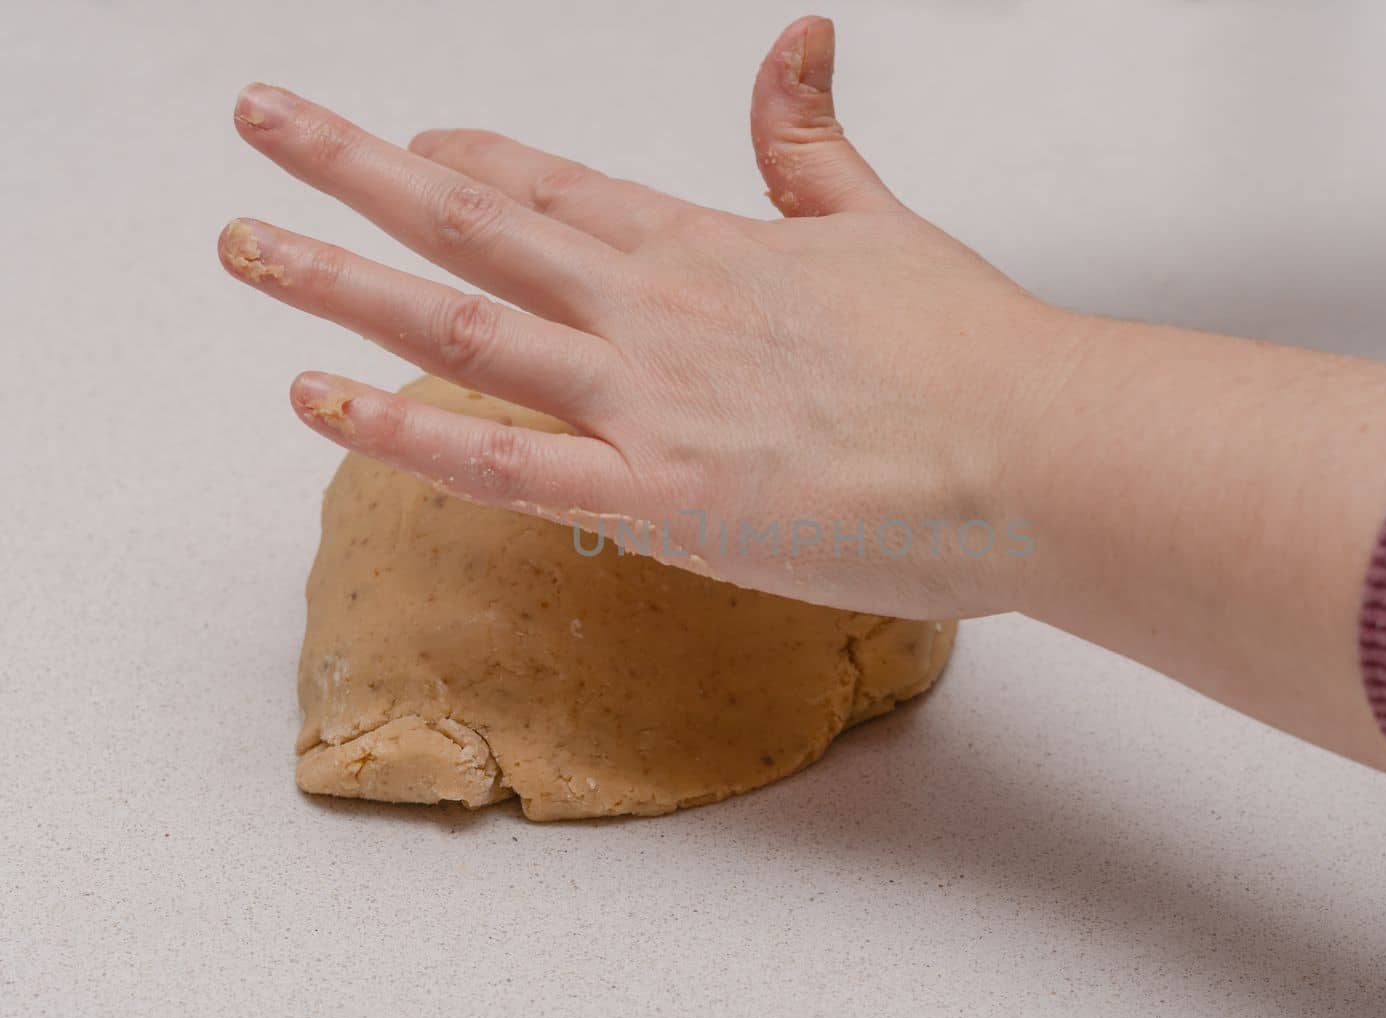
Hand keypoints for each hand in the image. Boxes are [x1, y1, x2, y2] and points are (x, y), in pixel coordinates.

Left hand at [221, 16, 1072, 618]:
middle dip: (352, 170)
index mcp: (709, 248)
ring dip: (338, 280)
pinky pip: (500, 463)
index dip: (469, 160)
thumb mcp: (882, 222)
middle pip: (475, 226)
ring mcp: (647, 399)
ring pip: (459, 326)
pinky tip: (314, 399)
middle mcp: (655, 309)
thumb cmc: (974, 355)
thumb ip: (813, 141)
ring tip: (242, 244)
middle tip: (262, 124)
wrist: (1035, 449)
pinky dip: (399, 432)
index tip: (405, 143)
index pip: (559, 188)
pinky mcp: (661, 497)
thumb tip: (800, 36)